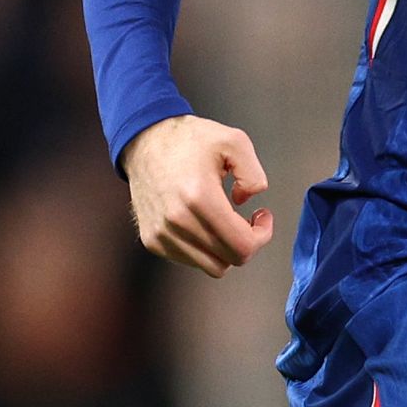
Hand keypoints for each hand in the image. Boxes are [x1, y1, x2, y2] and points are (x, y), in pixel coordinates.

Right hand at [124, 114, 275, 275]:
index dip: (262, 236)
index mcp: (199, 197)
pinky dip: (205, 248)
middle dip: (247, 242)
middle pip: (229, 260)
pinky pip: (191, 261)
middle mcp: (177, 221)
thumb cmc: (188, 140)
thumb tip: (247, 201)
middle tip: (248, 219)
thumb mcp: (234, 141)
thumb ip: (254, 174)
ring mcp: (162, 234)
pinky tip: (205, 223)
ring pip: (212, 266)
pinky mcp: (152, 240)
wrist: (144, 142)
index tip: (262, 217)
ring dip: (225, 248)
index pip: (242, 246)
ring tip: (225, 220)